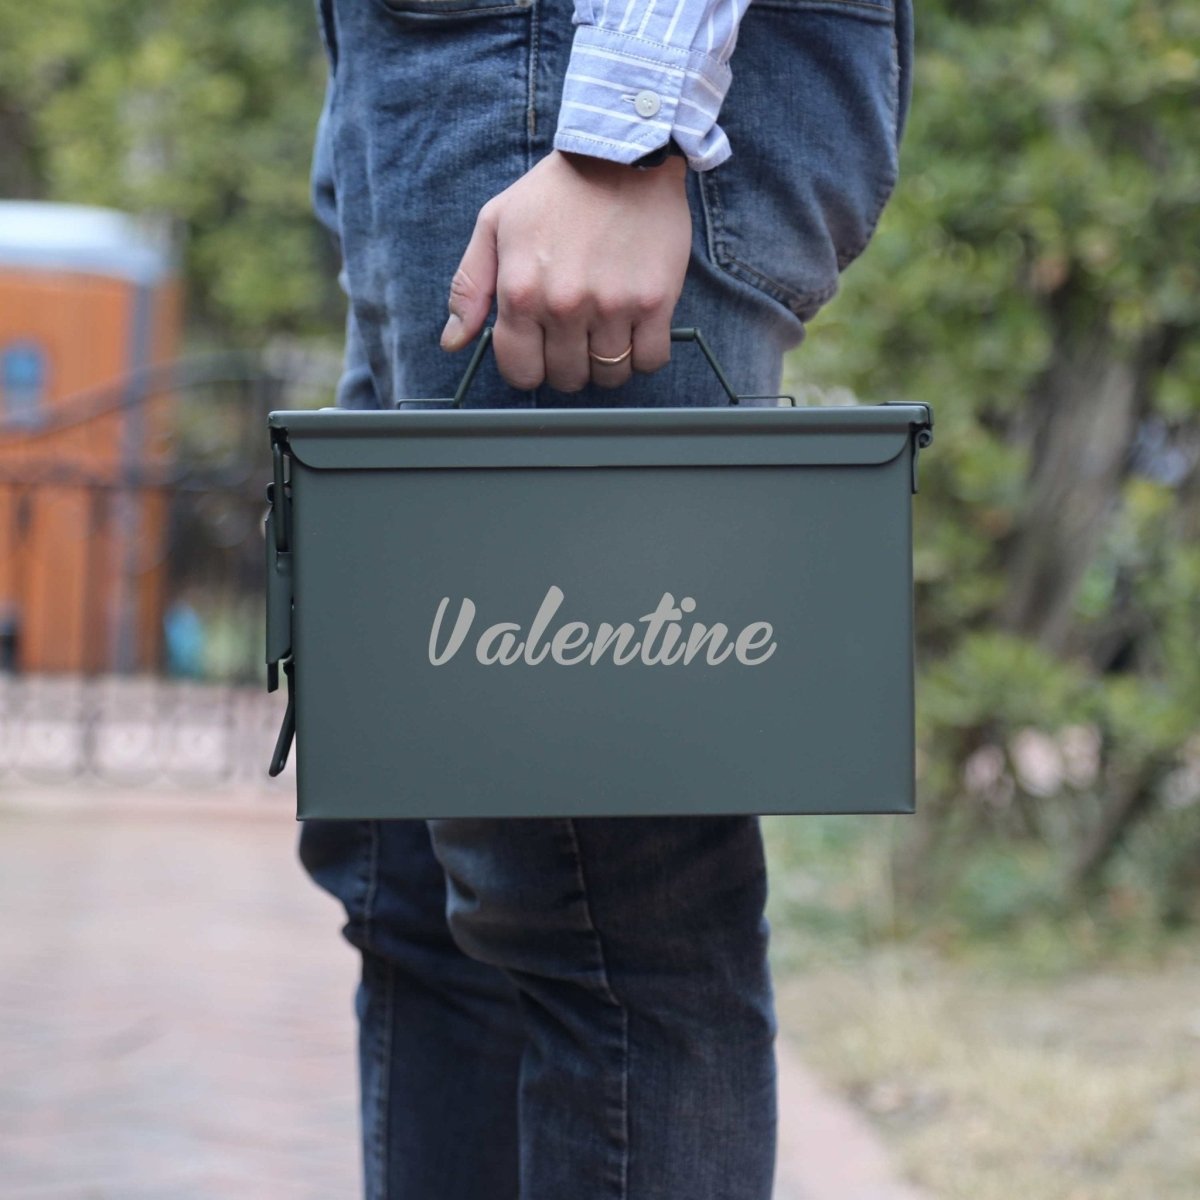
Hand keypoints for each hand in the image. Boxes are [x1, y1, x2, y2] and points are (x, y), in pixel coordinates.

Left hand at [440, 149, 690, 391]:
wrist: (623, 154)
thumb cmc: (556, 190)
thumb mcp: (495, 223)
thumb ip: (470, 286)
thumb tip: (453, 341)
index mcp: (521, 293)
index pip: (521, 373)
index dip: (529, 367)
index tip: (541, 349)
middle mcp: (565, 306)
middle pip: (567, 379)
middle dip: (569, 365)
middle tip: (576, 335)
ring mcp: (613, 306)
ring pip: (610, 376)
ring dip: (607, 363)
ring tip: (606, 331)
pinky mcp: (655, 301)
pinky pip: (650, 360)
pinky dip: (644, 354)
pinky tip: (636, 329)